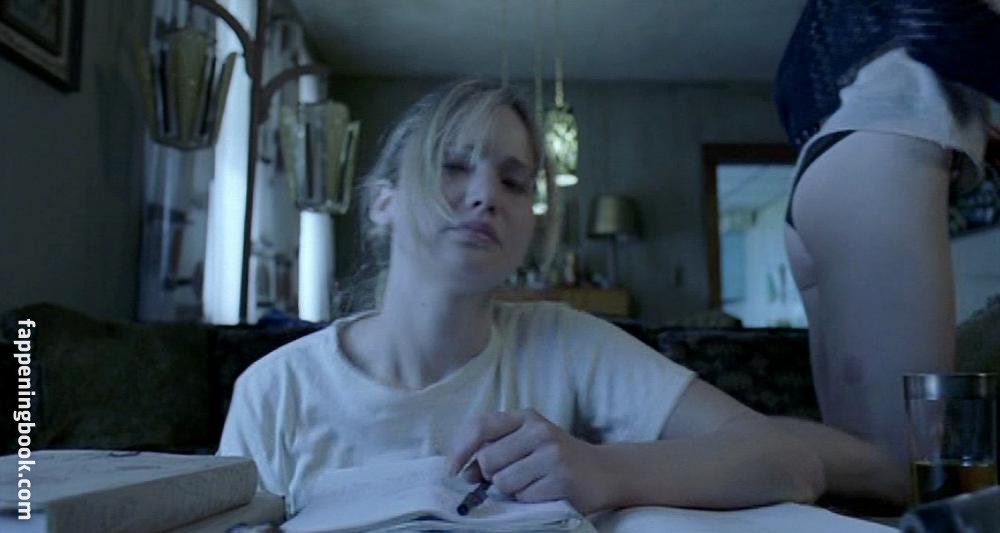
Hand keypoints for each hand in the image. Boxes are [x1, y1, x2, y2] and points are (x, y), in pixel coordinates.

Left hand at [447, 409, 611, 513]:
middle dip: (492, 476)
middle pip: (488, 460)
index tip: (452, 471)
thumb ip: (495, 449)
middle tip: (511, 476)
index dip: (460, 450)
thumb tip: (464, 472)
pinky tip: (544, 491)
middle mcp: (538, 430)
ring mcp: (552, 454)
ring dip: (511, 490)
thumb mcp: (526, 442)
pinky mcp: (562, 478)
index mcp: (525, 417)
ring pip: (503, 482)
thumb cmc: (554, 458)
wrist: (602, 471)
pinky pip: (524, 497)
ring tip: (531, 483)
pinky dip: (528, 500)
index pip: (480, 426)